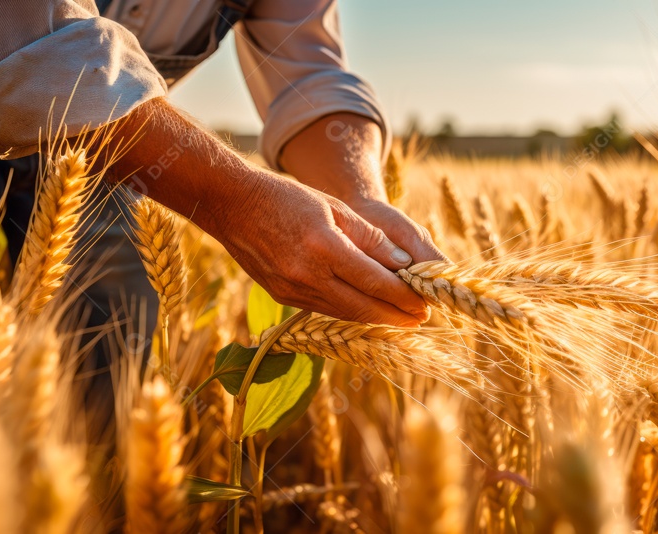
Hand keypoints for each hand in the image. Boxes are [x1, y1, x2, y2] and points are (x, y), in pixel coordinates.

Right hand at [207, 172, 428, 326]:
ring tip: (400, 318)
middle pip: (362, 306)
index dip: (404, 296)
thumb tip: (403, 264)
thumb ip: (370, 238)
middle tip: (421, 319)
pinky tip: (366, 309)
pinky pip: (324, 309)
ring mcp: (292, 290)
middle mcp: (308, 275)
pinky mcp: (282, 296)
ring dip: (374, 318)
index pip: (375, 281)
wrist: (232, 205)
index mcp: (324, 247)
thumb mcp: (335, 208)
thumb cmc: (288, 198)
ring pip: (343, 313)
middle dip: (395, 316)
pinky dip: (349, 311)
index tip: (425, 303)